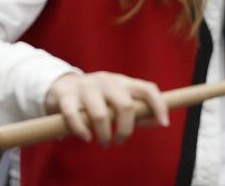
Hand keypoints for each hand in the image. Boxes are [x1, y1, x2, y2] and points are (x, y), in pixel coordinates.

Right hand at [45, 71, 169, 145]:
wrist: (60, 87)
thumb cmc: (97, 99)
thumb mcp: (117, 100)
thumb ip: (138, 112)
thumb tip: (160, 121)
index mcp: (121, 82)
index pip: (147, 88)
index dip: (158, 105)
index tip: (164, 123)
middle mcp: (105, 81)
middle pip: (125, 105)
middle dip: (125, 130)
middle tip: (119, 141)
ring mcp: (84, 87)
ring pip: (100, 115)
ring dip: (104, 135)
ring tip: (103, 142)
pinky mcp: (66, 96)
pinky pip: (74, 116)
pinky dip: (81, 131)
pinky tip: (86, 137)